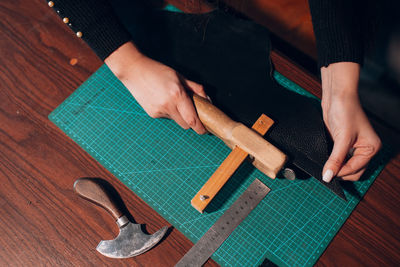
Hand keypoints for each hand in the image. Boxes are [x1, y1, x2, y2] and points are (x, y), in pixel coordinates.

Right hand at [105, 42, 206, 133]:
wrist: (134, 71)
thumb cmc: (158, 71)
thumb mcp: (180, 76)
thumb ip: (196, 89)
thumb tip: (208, 100)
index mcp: (177, 95)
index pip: (192, 120)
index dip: (200, 128)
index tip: (205, 130)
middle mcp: (168, 106)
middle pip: (185, 124)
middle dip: (191, 122)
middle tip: (193, 114)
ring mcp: (159, 111)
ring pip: (176, 120)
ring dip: (179, 115)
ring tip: (172, 100)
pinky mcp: (152, 114)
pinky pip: (166, 117)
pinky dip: (168, 111)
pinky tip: (162, 100)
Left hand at [320, 62, 380, 181]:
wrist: (337, 96)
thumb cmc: (346, 111)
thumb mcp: (342, 138)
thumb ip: (335, 159)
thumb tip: (328, 177)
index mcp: (371, 148)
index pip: (356, 170)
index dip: (340, 172)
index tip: (326, 176)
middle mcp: (365, 149)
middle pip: (353, 171)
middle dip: (340, 172)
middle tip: (325, 171)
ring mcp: (354, 146)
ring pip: (345, 166)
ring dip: (336, 167)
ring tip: (325, 165)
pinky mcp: (343, 143)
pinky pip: (338, 158)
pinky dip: (332, 161)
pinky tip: (325, 159)